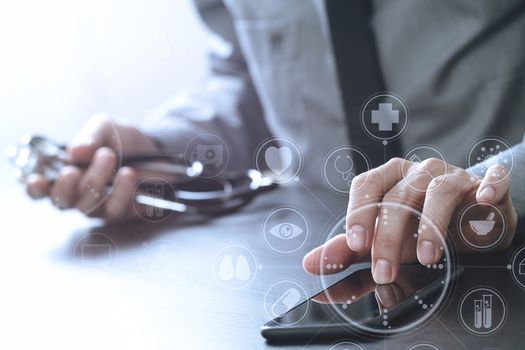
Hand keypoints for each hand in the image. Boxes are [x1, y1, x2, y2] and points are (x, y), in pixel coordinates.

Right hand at [25, 113, 160, 221]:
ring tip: (110, 157)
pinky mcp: (125, 213)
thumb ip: (89, 137)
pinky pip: (117, 210)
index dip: (35, 189)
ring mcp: (102, 207)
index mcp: (66, 175)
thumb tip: (75, 152)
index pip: (42, 191)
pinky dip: (122, 192)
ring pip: (89, 207)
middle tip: (75, 169)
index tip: (38, 180)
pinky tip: (129, 174)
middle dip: (68, 186)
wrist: (157, 147)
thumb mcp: (105, 128)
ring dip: (96, 182)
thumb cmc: (123, 139)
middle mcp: (80, 195)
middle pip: (64, 202)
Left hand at [303, 158, 516, 283]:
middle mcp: (417, 173)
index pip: (367, 186)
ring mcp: (453, 176)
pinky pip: (493, 178)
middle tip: (384, 270)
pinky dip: (489, 186)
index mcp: (388, 180)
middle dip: (389, 237)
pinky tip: (484, 200)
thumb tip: (311, 265)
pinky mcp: (486, 184)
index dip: (359, 212)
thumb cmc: (419, 231)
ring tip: (427, 257)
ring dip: (432, 224)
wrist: (466, 224)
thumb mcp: (381, 244)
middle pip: (398, 197)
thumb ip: (348, 254)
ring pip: (438, 191)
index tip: (355, 243)